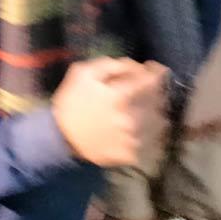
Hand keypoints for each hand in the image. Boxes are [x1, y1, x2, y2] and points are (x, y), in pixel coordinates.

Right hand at [51, 58, 166, 167]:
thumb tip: (134, 66)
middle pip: (159, 100)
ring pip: (159, 120)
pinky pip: (152, 140)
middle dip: (156, 90)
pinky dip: (151, 131)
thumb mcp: (83, 73)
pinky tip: (140, 126)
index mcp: (120, 96)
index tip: (154, 69)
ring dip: (156, 110)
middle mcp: (131, 118)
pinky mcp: (132, 154)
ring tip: (146, 107)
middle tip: (148, 88)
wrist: (61, 137)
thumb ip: (110, 65)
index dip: (156, 71)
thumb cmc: (72, 102)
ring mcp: (133, 139)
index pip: (152, 80)